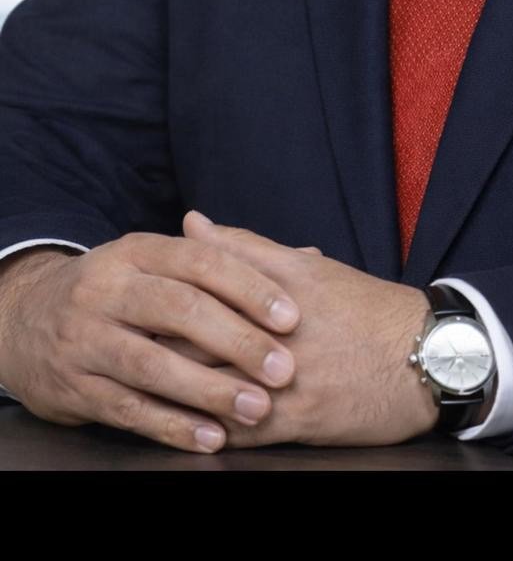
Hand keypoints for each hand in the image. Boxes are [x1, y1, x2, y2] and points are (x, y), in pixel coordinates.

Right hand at [0, 230, 302, 452]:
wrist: (28, 320)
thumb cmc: (120, 290)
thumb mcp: (159, 262)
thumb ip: (229, 260)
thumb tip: (308, 257)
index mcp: (136, 250)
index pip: (199, 262)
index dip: (248, 287)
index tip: (292, 315)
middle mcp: (107, 288)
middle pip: (179, 311)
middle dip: (237, 341)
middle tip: (284, 368)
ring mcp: (85, 339)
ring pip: (153, 365)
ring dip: (209, 390)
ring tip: (257, 408)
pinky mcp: (73, 386)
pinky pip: (127, 410)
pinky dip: (172, 426)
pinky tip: (211, 438)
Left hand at [155, 212, 439, 447]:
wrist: (428, 357)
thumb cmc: (367, 309)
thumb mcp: (310, 266)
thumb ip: (246, 245)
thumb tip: (192, 221)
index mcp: (281, 286)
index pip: (205, 285)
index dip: (160, 294)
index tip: (128, 296)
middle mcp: (280, 331)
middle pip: (199, 337)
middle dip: (157, 342)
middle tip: (121, 341)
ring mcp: (288, 380)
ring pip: (212, 386)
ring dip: (172, 389)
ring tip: (137, 386)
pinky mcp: (300, 421)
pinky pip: (239, 429)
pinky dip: (205, 428)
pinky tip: (180, 428)